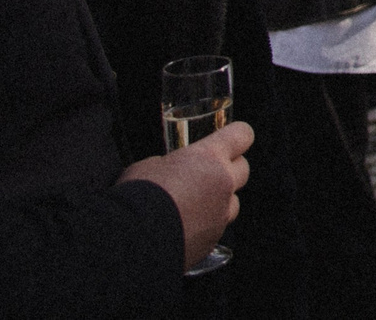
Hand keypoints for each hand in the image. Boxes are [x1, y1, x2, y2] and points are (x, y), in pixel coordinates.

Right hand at [122, 119, 252, 268]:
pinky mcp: (214, 240)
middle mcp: (223, 184)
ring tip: (194, 205)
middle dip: (229, 169)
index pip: (242, 135)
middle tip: (207, 173)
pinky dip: (206, 226)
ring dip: (220, 201)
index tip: (231, 139)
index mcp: (209, 157)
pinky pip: (217, 228)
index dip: (237, 136)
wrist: (133, 239)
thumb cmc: (137, 196)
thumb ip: (168, 163)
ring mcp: (221, 214)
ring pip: (233, 202)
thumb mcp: (149, 165)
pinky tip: (184, 228)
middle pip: (243, 169)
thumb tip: (168, 170)